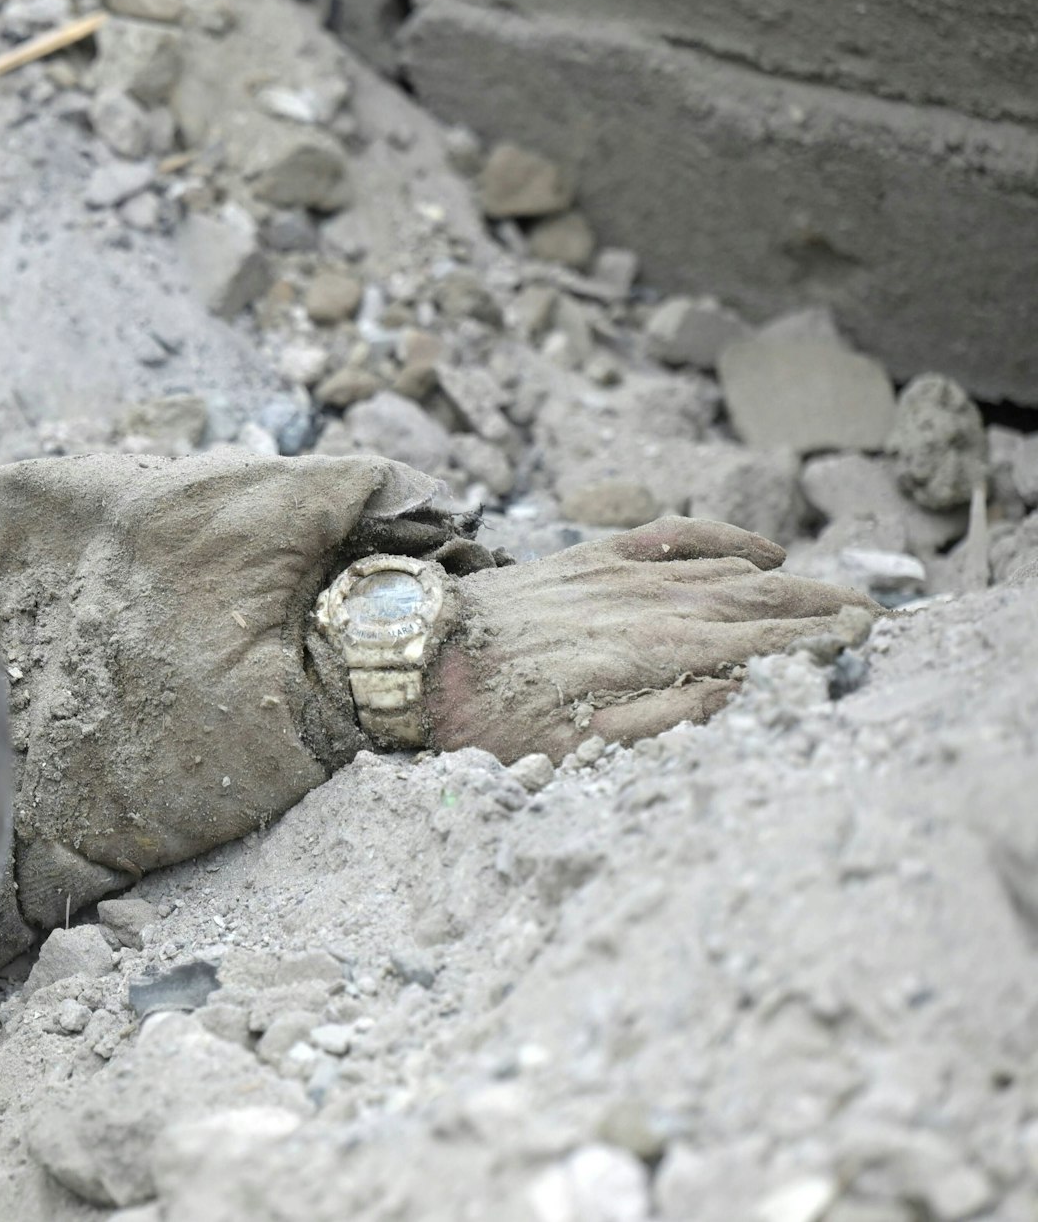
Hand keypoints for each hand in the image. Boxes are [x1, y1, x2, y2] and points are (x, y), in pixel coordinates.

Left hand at [425, 518, 876, 761]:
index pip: (752, 645)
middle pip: (752, 603)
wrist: (414, 656)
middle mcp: (641, 606)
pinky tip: (760, 548)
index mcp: (645, 657)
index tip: (859, 644)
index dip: (810, 643)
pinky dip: (722, 538)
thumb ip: (664, 720)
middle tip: (872, 619)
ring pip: (722, 571)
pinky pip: (672, 535)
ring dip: (785, 580)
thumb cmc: (489, 720)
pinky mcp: (591, 556)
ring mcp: (617, 574)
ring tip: (833, 594)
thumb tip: (737, 693)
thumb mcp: (575, 749)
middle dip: (816, 610)